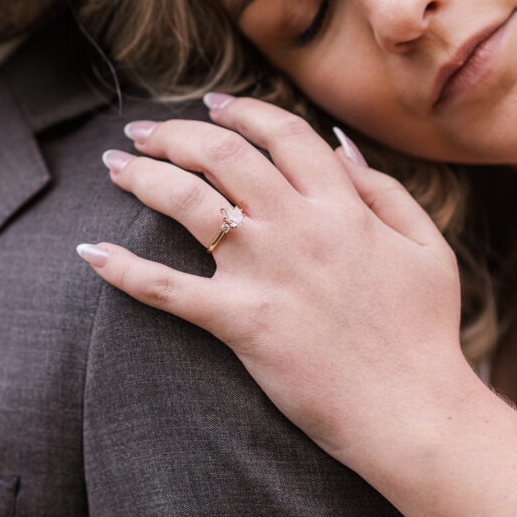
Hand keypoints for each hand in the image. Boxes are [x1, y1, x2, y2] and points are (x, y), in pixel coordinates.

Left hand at [79, 96, 471, 471]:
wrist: (414, 412)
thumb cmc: (425, 330)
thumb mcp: (425, 244)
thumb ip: (382, 187)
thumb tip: (339, 143)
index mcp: (341, 204)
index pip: (281, 132)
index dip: (242, 109)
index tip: (213, 104)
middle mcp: (297, 226)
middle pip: (221, 153)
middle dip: (174, 133)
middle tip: (143, 131)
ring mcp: (265, 272)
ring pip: (188, 203)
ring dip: (143, 177)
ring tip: (114, 166)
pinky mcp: (241, 322)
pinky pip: (168, 290)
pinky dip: (124, 271)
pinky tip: (91, 253)